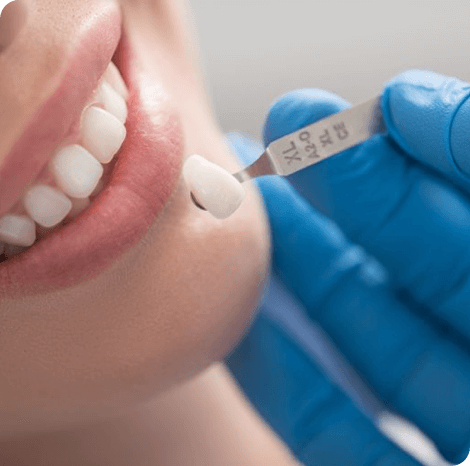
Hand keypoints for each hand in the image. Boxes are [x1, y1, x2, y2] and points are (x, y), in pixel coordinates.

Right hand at [225, 70, 469, 465]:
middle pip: (418, 264)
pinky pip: (338, 430)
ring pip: (370, 337)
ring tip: (250, 215)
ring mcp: (460, 429)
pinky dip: (288, 379)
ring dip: (303, 272)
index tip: (368, 108)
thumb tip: (421, 105)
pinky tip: (244, 329)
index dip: (431, 150)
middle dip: (348, 193)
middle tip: (280, 137)